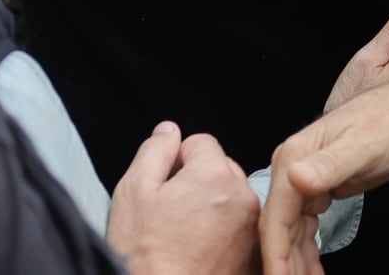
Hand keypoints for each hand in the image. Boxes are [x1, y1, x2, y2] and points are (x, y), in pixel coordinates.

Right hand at [108, 122, 260, 274]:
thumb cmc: (145, 255)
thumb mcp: (133, 192)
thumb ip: (154, 151)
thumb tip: (168, 132)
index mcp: (214, 175)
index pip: (200, 143)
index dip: (177, 161)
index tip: (166, 186)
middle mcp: (242, 197)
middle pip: (221, 169)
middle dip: (198, 182)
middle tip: (173, 214)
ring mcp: (252, 228)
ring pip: (232, 199)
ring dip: (213, 208)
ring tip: (186, 236)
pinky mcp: (254, 253)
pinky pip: (241, 228)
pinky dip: (225, 233)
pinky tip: (202, 251)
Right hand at [263, 75, 388, 274]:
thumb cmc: (388, 126)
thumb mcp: (362, 147)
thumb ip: (329, 165)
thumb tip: (295, 178)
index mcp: (293, 160)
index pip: (276, 217)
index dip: (275, 255)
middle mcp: (291, 170)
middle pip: (279, 228)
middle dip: (284, 264)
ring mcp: (302, 180)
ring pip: (291, 230)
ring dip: (296, 261)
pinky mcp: (317, 189)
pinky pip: (304, 226)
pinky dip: (307, 249)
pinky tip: (312, 269)